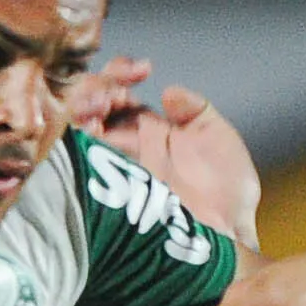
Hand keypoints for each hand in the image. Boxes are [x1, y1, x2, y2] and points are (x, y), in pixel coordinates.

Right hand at [72, 66, 261, 242]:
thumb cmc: (228, 194)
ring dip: (83, 108)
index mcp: (150, 129)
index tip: (138, 71)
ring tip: (102, 106)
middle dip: (96, 88)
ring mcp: (115, 167)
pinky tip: (90, 129)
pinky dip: (77, 138)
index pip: (119, 92)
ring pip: (78, 127)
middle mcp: (127, 145)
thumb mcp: (218, 138)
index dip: (120, 74)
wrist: (228, 235)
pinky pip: (78, 160)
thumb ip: (196, 110)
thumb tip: (168, 93)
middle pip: (91, 105)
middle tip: (113, 93)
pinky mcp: (109, 189)